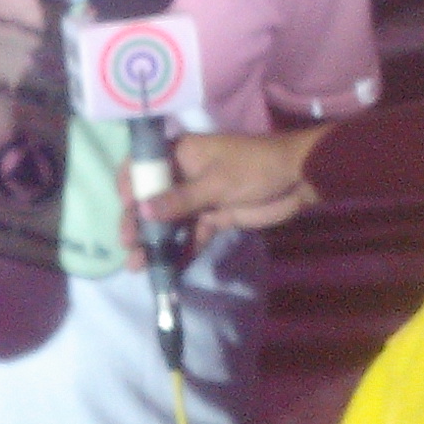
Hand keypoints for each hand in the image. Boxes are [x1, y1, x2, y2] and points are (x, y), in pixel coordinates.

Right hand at [121, 125, 327, 252]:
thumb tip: (143, 211)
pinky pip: (192, 235)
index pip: (144, 165)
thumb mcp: (216, 182)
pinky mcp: (214, 217)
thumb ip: (179, 200)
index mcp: (180, 154)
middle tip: (129, 244)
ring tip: (139, 264)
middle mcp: (183, 175)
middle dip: (138, 222)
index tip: (126, 208)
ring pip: (170, 221)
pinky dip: (181, 250)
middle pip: (152, 199)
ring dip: (155, 242)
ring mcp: (199, 198)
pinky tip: (168, 269)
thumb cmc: (254, 168)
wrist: (297, 179)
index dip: (129, 186)